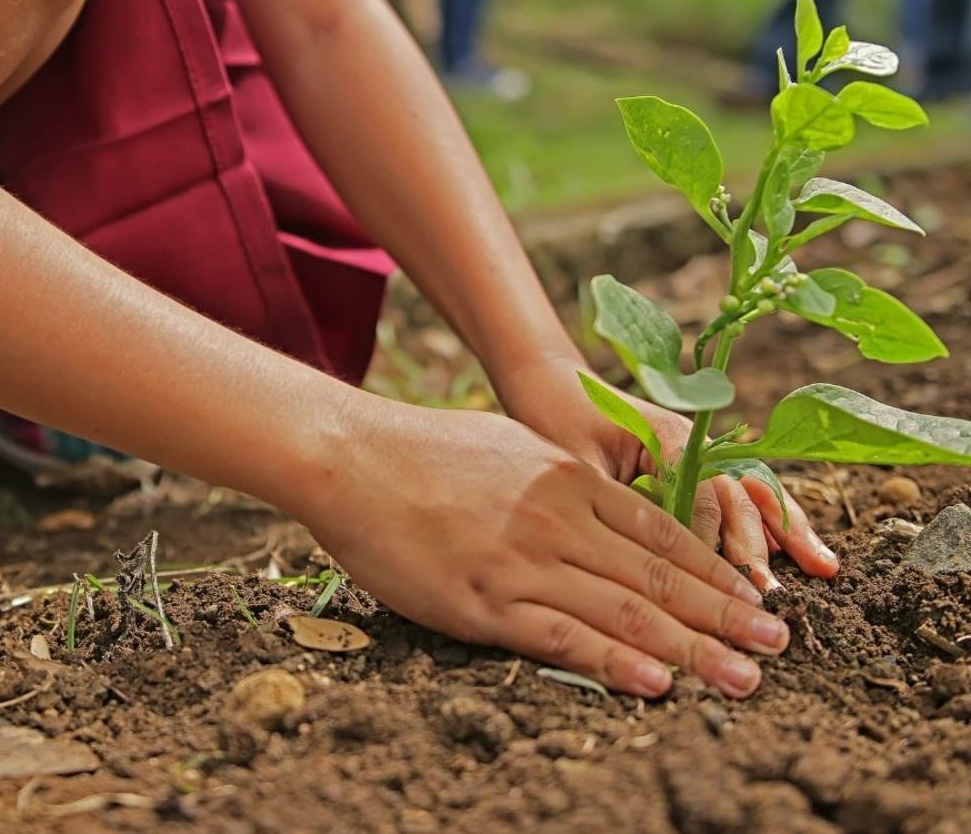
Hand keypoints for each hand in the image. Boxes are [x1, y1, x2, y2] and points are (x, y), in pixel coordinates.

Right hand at [300, 401, 789, 697]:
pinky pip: (561, 637)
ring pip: (624, 612)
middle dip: (725, 615)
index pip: (662, 534)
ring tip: (743, 677)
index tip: (754, 598)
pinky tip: (657, 683)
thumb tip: (602, 506)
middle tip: (778, 645)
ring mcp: (523, 562)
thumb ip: (562, 481)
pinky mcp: (483, 601)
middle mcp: (559, 520)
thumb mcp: (511, 447)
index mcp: (568, 480)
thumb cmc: (427, 450)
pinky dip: (614, 663)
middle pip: (659, 577)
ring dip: (693, 648)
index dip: (715, 571)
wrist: (353, 456)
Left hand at [491, 350, 839, 592]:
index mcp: (665, 437)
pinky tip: (807, 552)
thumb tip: (639, 557)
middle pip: (736, 496)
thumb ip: (613, 501)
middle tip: (771, 596)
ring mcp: (700, 452)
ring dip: (785, 532)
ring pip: (752, 493)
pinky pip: (742, 494)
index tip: (717, 586)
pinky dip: (774, 522)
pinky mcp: (696, 465)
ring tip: (823, 568)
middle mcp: (693, 443)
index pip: (700, 496)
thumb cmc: (555, 421)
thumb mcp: (575, 464)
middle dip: (756, 546)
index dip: (709, 543)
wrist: (550, 382)